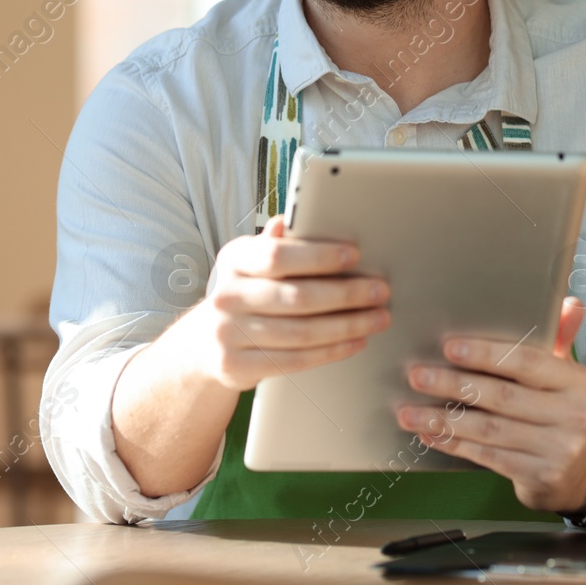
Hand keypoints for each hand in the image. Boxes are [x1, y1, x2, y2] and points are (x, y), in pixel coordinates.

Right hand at [178, 214, 389, 391]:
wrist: (205, 344)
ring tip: (377, 317)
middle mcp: (227, 296)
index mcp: (234, 260)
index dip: (319, 256)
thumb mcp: (251, 263)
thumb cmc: (244, 294)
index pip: (277, 255)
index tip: (355, 255)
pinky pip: (296, 360)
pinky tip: (355, 341)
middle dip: (346, 294)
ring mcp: (229, 334)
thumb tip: (289, 219)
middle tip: (380, 291)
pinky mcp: (238, 365)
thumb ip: (273, 244)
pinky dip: (332, 351)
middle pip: (296, 297)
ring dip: (347, 325)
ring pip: (301, 332)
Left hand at [395, 296, 585, 512]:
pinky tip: (428, 435)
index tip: (449, 347)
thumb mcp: (565, 376)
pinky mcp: (539, 476)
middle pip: (503, 396)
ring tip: (408, 413)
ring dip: (443, 420)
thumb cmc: (561, 411)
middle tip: (417, 376)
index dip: (487, 354)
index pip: (529, 362)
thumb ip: (560, 338)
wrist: (583, 471)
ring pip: (489, 430)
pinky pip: (487, 457)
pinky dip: (454, 444)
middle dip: (454, 385)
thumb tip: (568, 302)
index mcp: (579, 383)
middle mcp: (574, 416)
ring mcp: (558, 450)